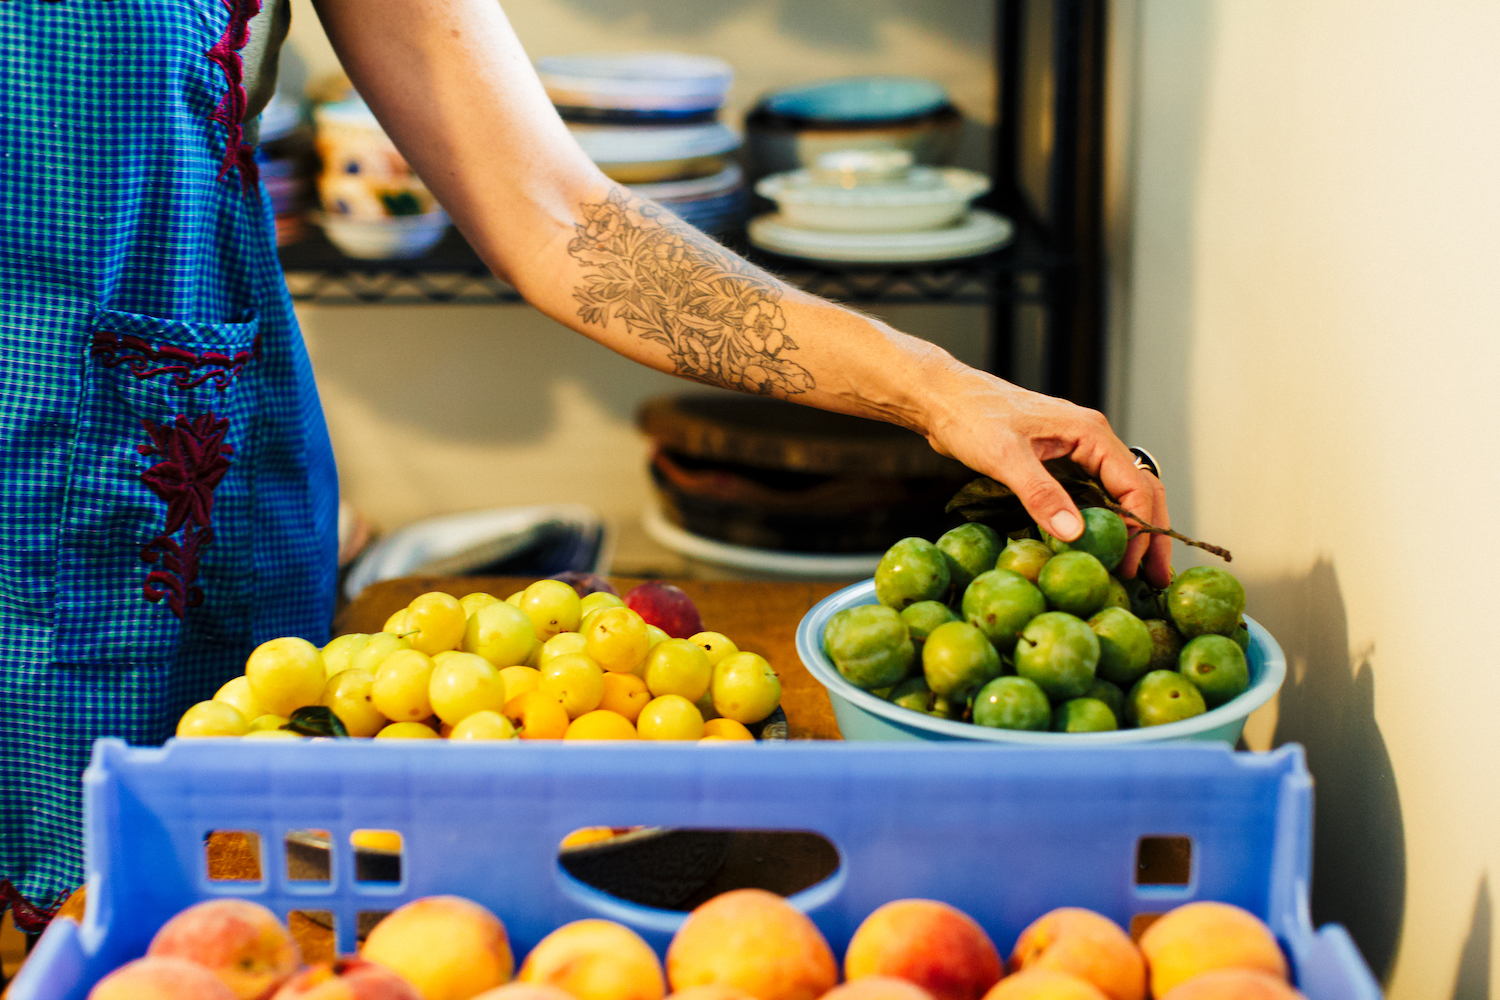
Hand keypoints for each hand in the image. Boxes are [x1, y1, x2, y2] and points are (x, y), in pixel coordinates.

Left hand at [921, 366, 1171, 587]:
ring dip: (1131, 531)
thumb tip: (1076, 534)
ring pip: (1119, 495)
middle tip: (1156, 578)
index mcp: (1090, 433)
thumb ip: (1040, 494)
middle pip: (1138, 491)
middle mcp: (1091, 440)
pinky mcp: (1058, 463)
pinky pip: (1093, 495)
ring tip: (1137, 572)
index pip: (1135, 486)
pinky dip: (1104, 523)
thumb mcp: (1005, 458)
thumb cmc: (971, 416)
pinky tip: (1101, 548)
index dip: (1141, 529)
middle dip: (1150, 535)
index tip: (1134, 566)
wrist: (942, 399)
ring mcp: (1076, 451)